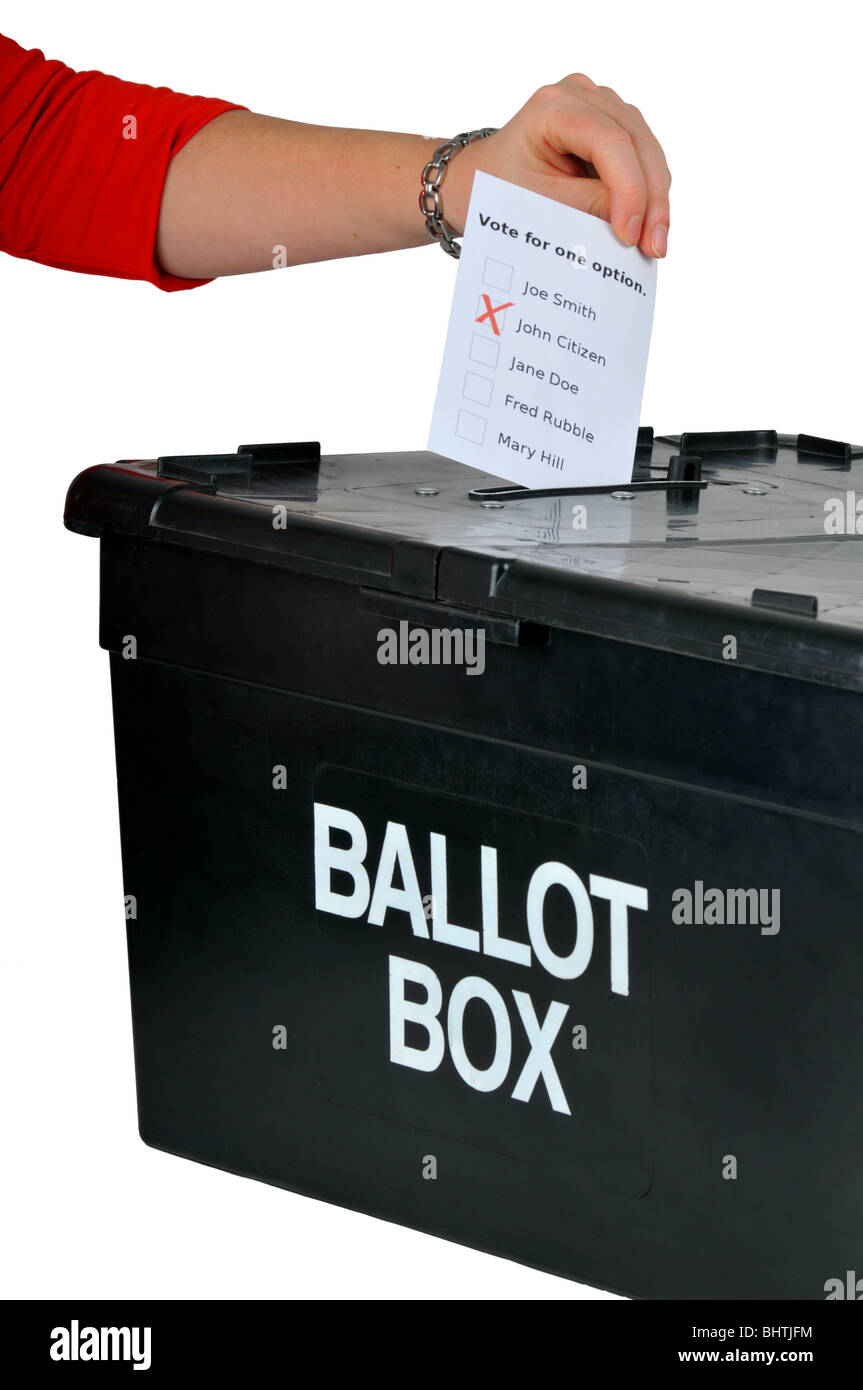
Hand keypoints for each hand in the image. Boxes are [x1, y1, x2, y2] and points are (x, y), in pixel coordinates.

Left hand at [445, 74, 670, 257]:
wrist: (481, 179)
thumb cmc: (499, 190)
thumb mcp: (540, 204)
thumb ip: (589, 207)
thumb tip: (638, 225)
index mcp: (554, 106)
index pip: (610, 142)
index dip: (630, 189)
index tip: (632, 236)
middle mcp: (581, 94)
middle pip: (637, 142)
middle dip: (651, 198)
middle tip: (655, 247)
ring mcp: (599, 104)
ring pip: (646, 148)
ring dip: (655, 195)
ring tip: (654, 242)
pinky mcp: (610, 123)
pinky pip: (641, 155)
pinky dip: (647, 189)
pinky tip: (648, 223)